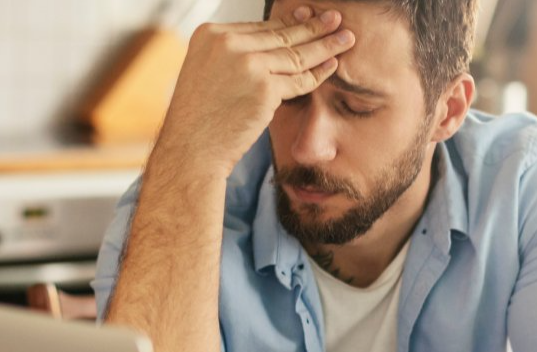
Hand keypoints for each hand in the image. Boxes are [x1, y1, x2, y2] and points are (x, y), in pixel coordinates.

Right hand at [152, 7, 354, 177]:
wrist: (190, 149)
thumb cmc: (197, 119)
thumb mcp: (205, 73)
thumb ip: (231, 56)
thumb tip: (270, 45)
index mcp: (209, 34)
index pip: (258, 26)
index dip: (288, 22)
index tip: (307, 15)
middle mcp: (227, 43)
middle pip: (279, 35)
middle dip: (312, 26)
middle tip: (335, 18)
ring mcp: (247, 64)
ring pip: (294, 54)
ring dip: (325, 45)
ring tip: (346, 38)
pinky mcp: (264, 88)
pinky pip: (299, 79)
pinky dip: (319, 72)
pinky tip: (333, 64)